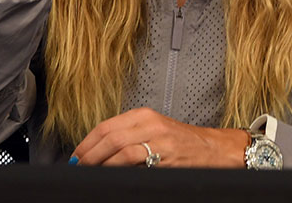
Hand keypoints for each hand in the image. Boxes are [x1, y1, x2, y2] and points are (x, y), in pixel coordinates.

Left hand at [71, 107, 248, 167]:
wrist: (214, 149)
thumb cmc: (184, 143)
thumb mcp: (154, 131)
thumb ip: (129, 136)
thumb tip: (99, 152)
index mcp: (144, 115)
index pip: (106, 126)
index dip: (86, 143)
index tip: (76, 156)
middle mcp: (150, 123)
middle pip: (109, 136)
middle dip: (88, 154)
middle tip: (78, 166)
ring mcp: (158, 139)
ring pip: (119, 148)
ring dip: (99, 162)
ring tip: (90, 172)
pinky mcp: (165, 156)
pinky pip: (135, 161)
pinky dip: (118, 168)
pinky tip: (111, 175)